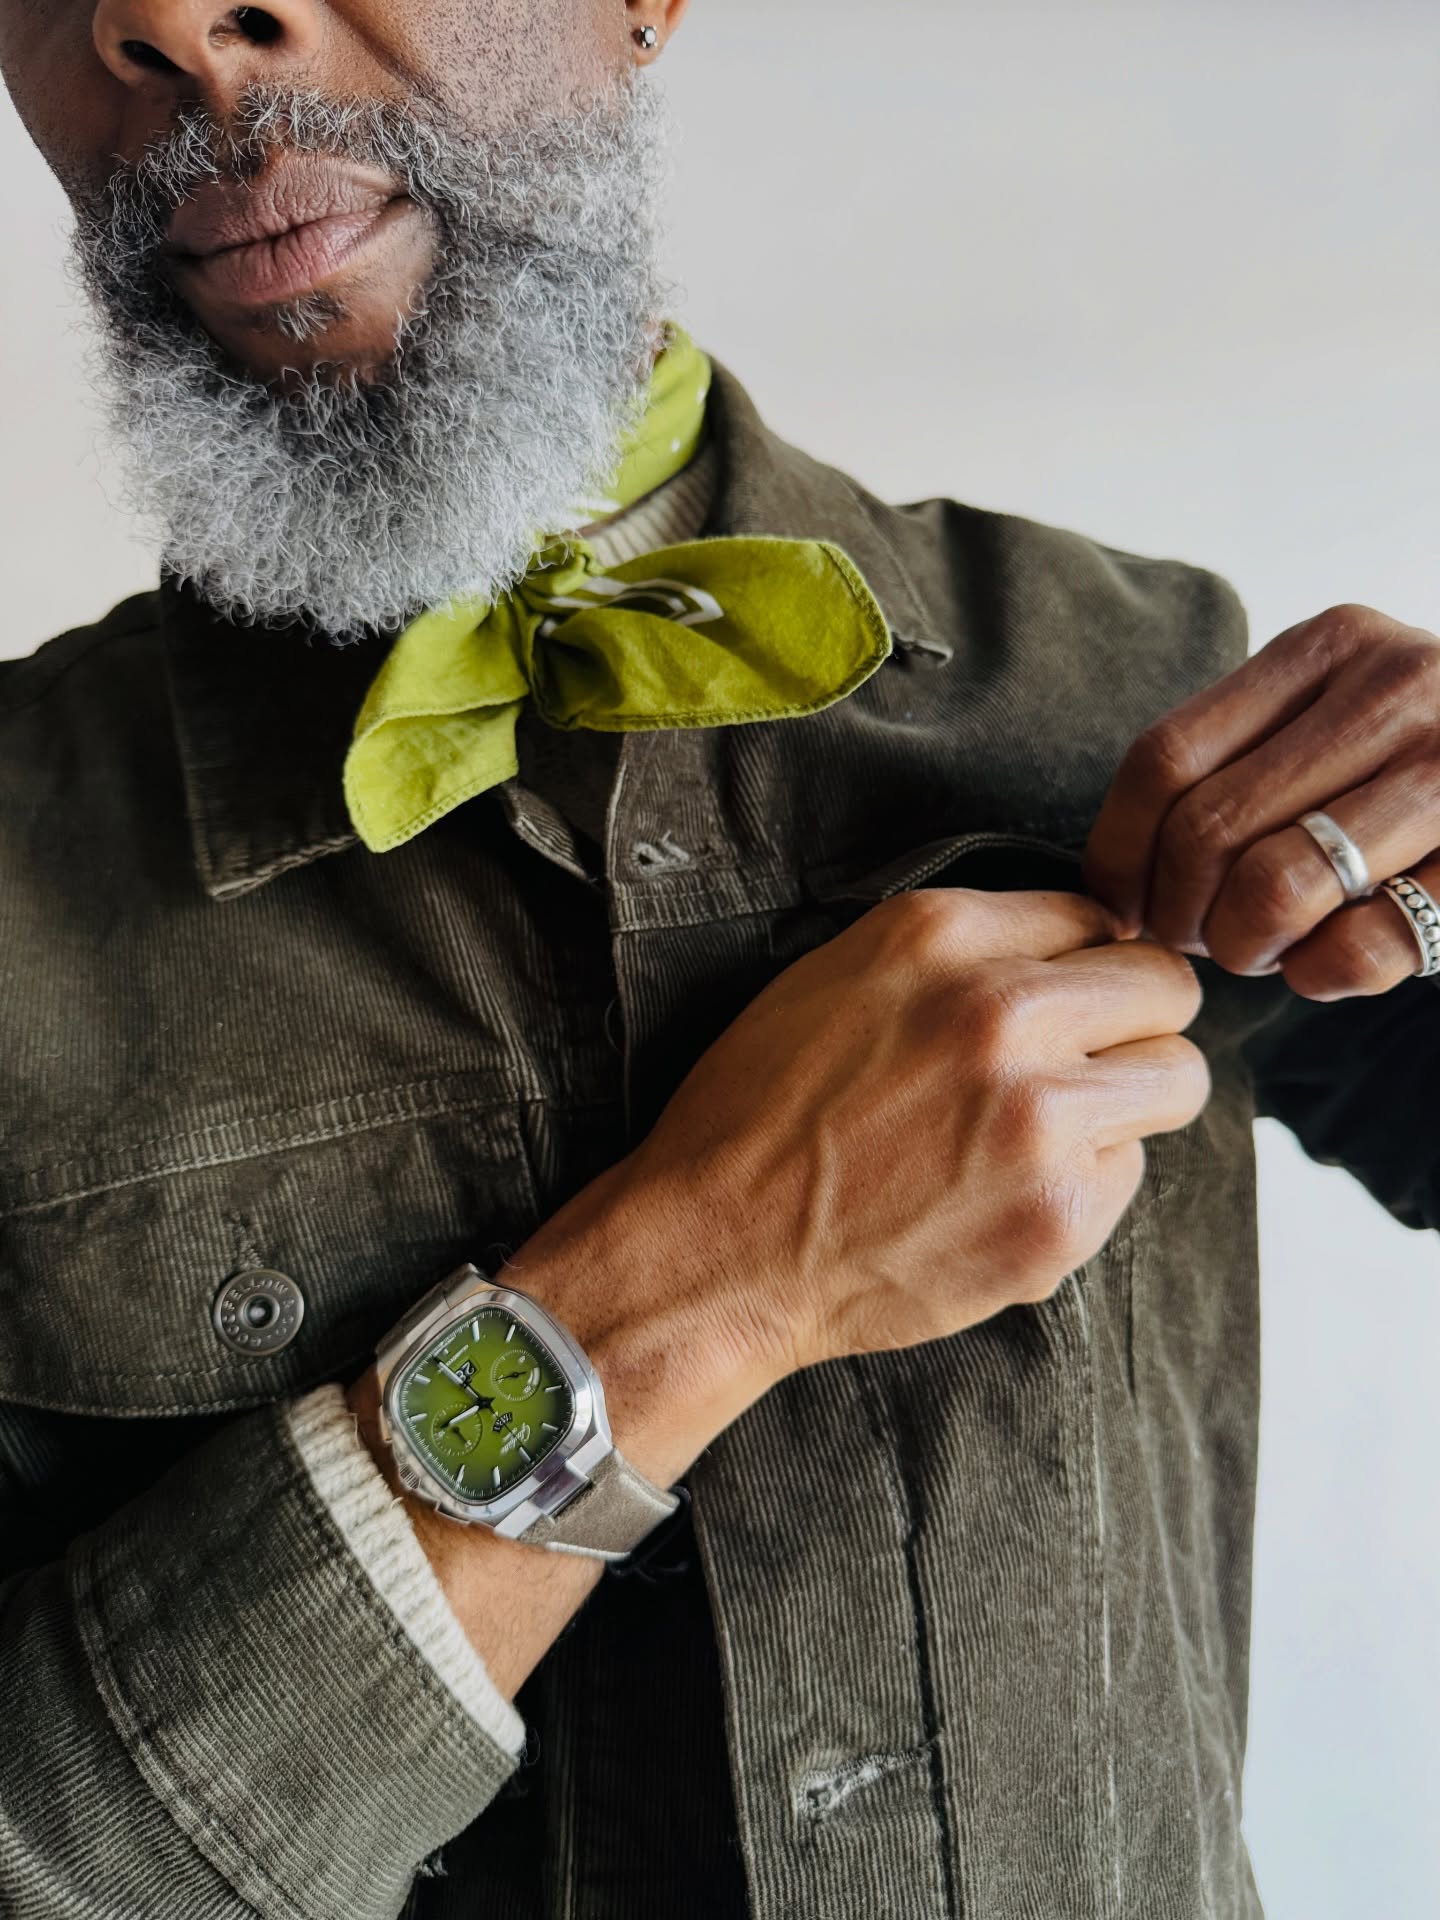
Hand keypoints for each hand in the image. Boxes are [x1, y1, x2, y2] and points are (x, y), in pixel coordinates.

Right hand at [611, 886, 1207, 1377]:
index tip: (1064, 998)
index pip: (1096, 913)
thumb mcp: (836, 975)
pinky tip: (1004, 1195)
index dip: (1081, 961)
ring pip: (1178, 1078)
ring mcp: (1039, 1117)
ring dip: (1130, 1100)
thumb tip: (1073, 950)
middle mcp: (1001, 1011)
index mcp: (939, 935)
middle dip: (1134, 1020)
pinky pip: (1131, 1173)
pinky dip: (1084, 1184)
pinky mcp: (1057, 1214)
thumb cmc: (760, 1113)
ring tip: (1050, 1131)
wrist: (716, 1250)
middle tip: (1084, 1064)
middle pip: (1165, 985)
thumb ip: (961, 950)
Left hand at [1084, 603, 1439, 999]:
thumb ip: (1234, 761)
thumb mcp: (1334, 715)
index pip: (1164, 758)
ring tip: (1265, 946)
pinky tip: (1328, 962)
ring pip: (1276, 889)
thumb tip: (1113, 884)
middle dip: (1179, 914)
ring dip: (1246, 946)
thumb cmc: (1418, 762)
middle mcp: (1398, 688)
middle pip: (1207, 831)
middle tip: (1199, 937)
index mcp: (1332, 645)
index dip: (1117, 853)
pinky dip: (1319, 977)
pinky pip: (1360, 950)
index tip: (1120, 904)